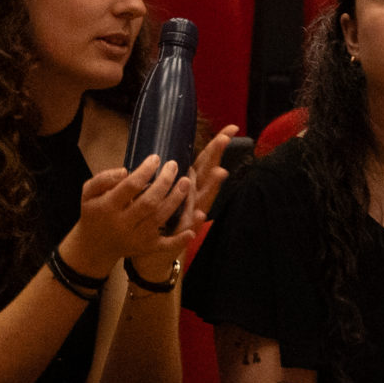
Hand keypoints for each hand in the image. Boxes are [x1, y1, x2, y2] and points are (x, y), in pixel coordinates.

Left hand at [122, 124, 240, 283]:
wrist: (152, 254)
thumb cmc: (156, 220)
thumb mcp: (161, 195)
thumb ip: (164, 177)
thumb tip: (163, 150)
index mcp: (189, 185)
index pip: (204, 160)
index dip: (216, 145)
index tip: (231, 129)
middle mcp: (195, 197)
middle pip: (208, 173)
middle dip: (216, 156)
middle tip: (225, 139)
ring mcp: (191, 214)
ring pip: (204, 197)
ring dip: (212, 186)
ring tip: (221, 172)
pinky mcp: (183, 233)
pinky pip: (189, 226)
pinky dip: (195, 221)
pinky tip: (199, 214)